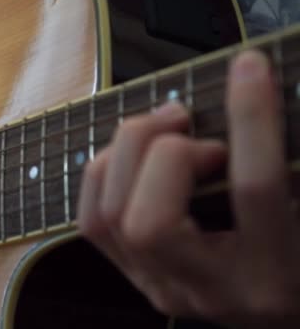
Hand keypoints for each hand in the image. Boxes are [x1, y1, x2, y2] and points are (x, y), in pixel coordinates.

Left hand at [77, 51, 299, 327]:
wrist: (285, 309)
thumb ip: (284, 159)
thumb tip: (258, 86)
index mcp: (276, 272)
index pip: (254, 190)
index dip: (249, 120)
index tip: (249, 69)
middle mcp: (212, 290)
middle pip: (150, 223)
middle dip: (162, 151)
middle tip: (189, 121)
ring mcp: (164, 286)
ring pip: (109, 219)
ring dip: (124, 154)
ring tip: (163, 128)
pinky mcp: (138, 276)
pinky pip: (93, 220)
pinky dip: (104, 174)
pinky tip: (135, 154)